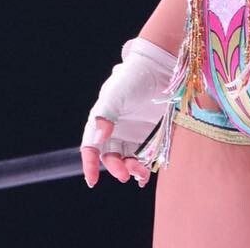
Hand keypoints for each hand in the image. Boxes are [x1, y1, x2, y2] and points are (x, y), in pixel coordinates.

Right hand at [79, 37, 175, 187]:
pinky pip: (144, 158)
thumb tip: (97, 140)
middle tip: (125, 175)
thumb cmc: (133, 78)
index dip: (89, 164)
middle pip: (110, 157)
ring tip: (141, 172)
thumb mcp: (115, 94)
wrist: (160, 68)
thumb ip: (105, 116)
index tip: (92, 181)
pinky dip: (143, 169)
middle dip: (116, 168)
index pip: (91, 147)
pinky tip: (145, 176)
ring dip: (131, 169)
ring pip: (127, 161)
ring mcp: (133, 134)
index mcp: (102, 120)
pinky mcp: (150, 136)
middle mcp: (115, 130)